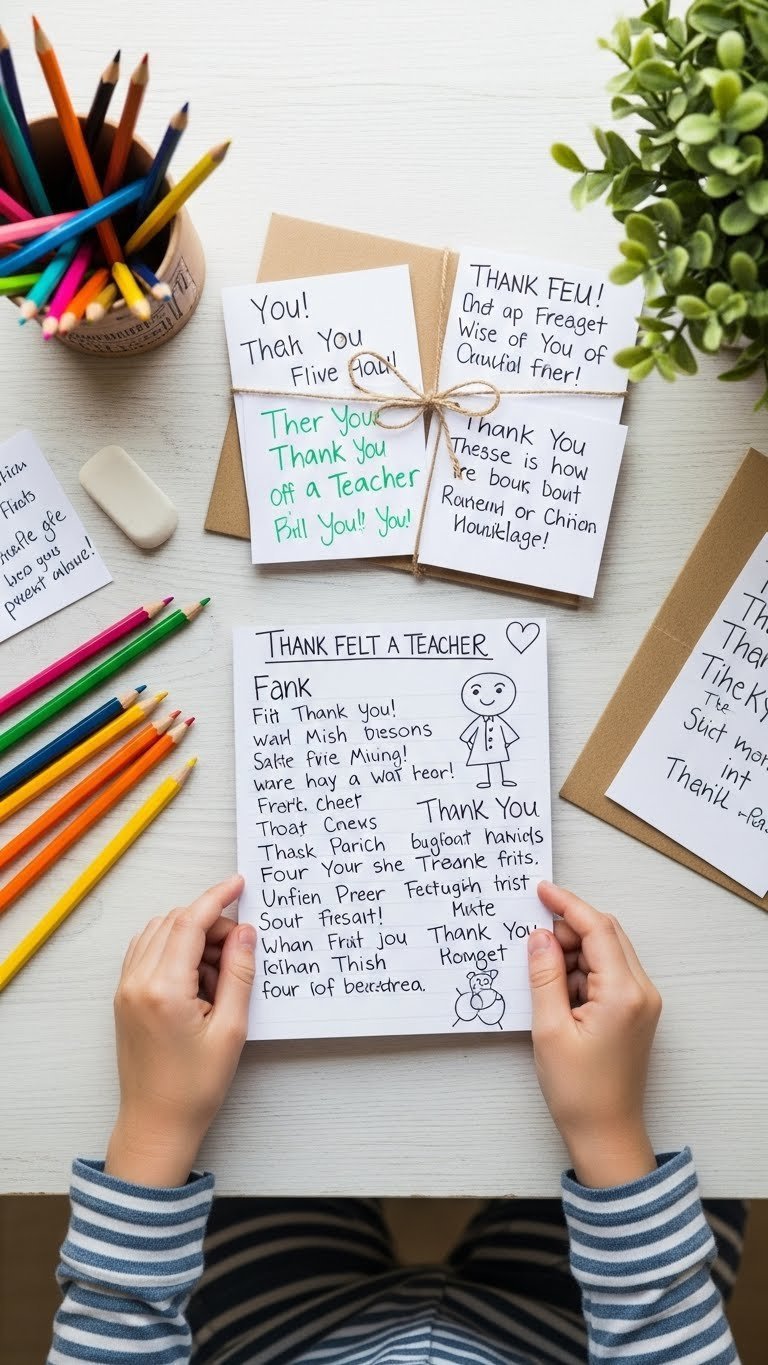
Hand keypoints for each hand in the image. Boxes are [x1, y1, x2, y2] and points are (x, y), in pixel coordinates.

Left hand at [105, 874, 255, 1187]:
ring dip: (190, 935)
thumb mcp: (231, 1030)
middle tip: (239, 948)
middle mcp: (137, 982)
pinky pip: (147, 952)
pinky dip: (173, 949)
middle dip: (209, 922)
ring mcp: (125, 989)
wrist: (156, 1125)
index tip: (238, 884)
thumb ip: (238, 974)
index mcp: (163, 989)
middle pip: (174, 923)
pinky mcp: (124, 997)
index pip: (189, 922)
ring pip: (158, 933)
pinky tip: (196, 975)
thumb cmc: (194, 1088)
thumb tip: (245, 933)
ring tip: (219, 970)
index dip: (217, 897)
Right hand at [528, 881, 661, 1188]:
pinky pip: (608, 974)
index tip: (541, 890)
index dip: (567, 904)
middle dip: (568, 929)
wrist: (606, 1133)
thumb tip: (539, 936)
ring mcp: (641, 1001)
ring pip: (606, 953)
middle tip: (532, 939)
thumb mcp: (549, 1029)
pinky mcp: (634, 1011)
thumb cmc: (579, 1092)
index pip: (597, 928)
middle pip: (606, 935)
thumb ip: (544, 976)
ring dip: (573, 953)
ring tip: (543, 980)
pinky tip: (558, 993)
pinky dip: (581, 972)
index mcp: (623, 992)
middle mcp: (641, 991)